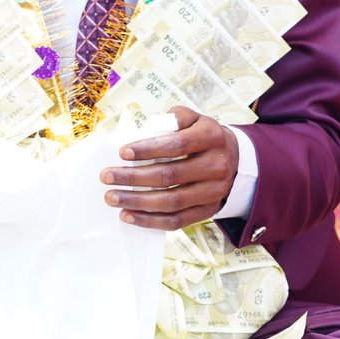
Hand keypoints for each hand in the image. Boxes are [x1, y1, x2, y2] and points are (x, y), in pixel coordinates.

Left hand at [100, 106, 238, 230]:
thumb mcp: (191, 118)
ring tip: (112, 197)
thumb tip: (143, 131)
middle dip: (134, 177)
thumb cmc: (200, 135)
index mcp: (211, 137)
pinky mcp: (209, 210)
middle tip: (106, 176)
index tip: (122, 152)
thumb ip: (170, 120)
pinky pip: (177, 220)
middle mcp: (217, 165)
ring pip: (172, 201)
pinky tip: (128, 215)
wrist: (233, 157)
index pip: (176, 145)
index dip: (148, 149)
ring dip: (138, 201)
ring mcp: (214, 191)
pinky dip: (151, 220)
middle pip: (171, 175)